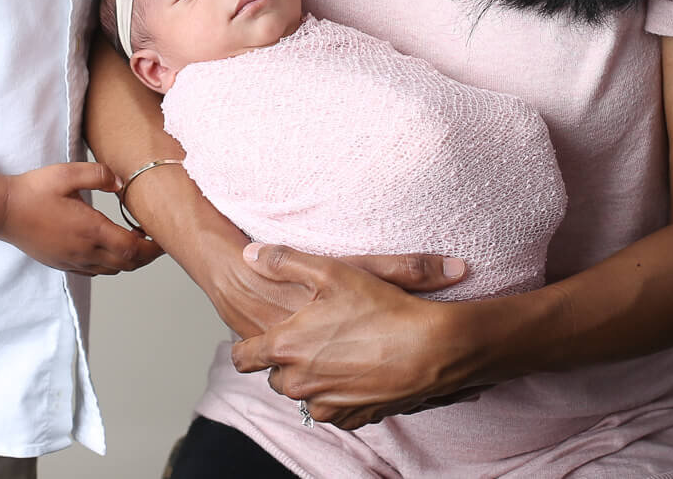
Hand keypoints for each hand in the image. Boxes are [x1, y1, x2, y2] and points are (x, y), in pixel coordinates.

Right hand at [0, 162, 162, 275]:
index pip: (133, 249)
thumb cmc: (33, 191)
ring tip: (134, 243)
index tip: (163, 239)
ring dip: (128, 261)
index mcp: (91, 230)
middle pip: (127, 264)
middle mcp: (84, 251)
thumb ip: (99, 174)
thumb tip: (121, 182)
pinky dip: (109, 265)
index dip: (153, 248)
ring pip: (111, 270)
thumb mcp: (67, 173)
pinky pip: (93, 272)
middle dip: (146, 256)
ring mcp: (71, 261)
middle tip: (156, 242)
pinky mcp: (60, 263)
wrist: (2, 211)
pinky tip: (107, 249)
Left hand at [229, 243, 475, 429]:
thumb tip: (249, 254)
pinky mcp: (350, 419)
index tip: (259, 337)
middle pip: (275, 377)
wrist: (430, 348)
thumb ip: (283, 261)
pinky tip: (356, 370)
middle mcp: (298, 384)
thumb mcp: (330, 270)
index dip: (248, 346)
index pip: (243, 358)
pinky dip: (338, 394)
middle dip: (287, 361)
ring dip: (312, 379)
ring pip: (303, 395)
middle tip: (312, 339)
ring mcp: (324, 405)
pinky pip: (332, 409)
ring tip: (338, 353)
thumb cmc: (380, 306)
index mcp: (285, 348)